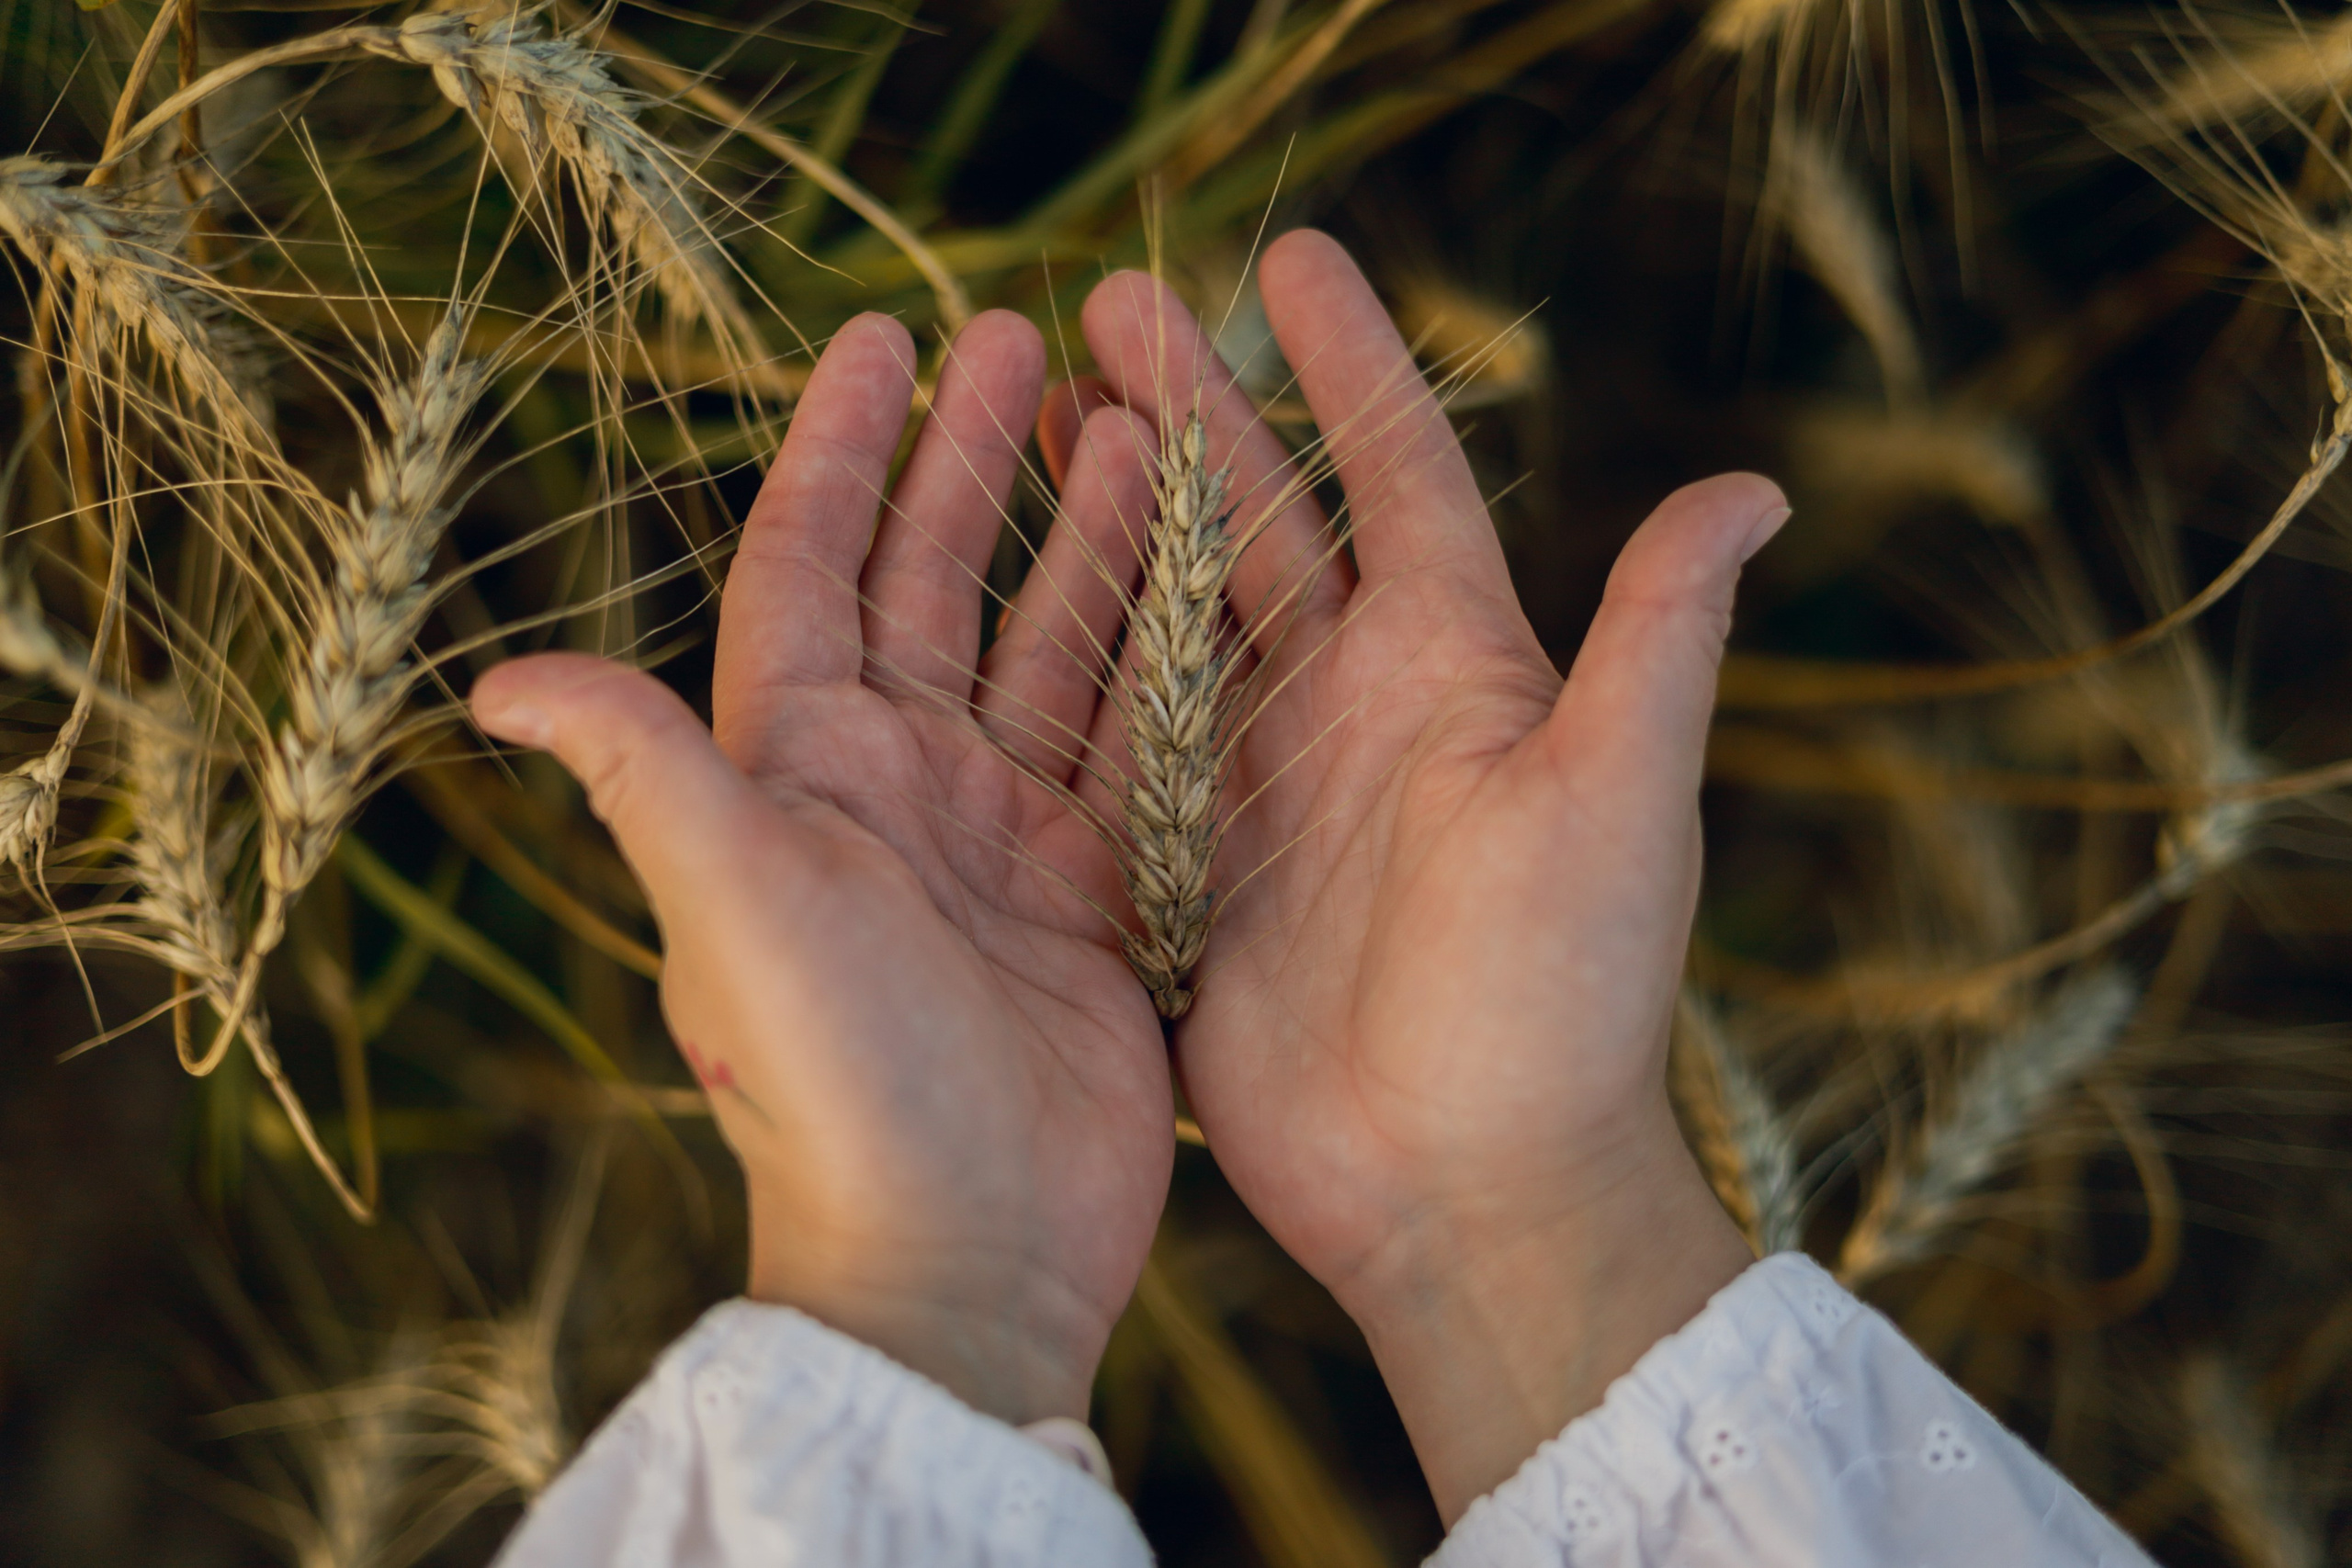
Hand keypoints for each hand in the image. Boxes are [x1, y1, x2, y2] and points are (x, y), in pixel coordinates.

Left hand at [470, 311, 1174, 1425]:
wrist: (962, 1255)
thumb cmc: (834, 1080)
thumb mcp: (732, 907)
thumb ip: (648, 773)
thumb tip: (495, 684)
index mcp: (803, 768)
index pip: (814, 567)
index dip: (844, 449)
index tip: (884, 333)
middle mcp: (899, 789)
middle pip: (936, 583)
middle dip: (975, 460)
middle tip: (1030, 334)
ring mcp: (1003, 841)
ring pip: (1049, 645)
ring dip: (1086, 535)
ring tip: (1141, 425)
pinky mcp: (1095, 896)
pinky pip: (1134, 741)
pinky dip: (1168, 656)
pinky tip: (1210, 579)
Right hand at [1074, 233, 1780, 1516]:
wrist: (1472, 1188)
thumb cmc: (1562, 997)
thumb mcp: (1616, 803)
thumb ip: (1657, 642)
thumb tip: (1753, 487)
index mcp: (1452, 672)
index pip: (1394, 477)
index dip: (1349, 366)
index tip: (1293, 258)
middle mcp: (1355, 713)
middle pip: (1256, 527)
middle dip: (1189, 413)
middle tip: (1102, 309)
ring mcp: (1265, 793)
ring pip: (1173, 619)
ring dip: (1114, 519)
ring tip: (1038, 419)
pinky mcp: (1193, 877)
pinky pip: (1117, 748)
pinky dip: (1067, 668)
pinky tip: (1001, 600)